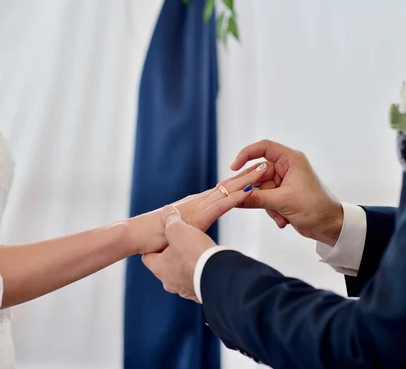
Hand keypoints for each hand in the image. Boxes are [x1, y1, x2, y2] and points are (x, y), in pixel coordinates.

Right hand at [128, 163, 266, 253]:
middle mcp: (200, 201)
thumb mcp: (180, 235)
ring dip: (248, 180)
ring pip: (228, 190)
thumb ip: (190, 233)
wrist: (137, 235)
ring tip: (265, 170)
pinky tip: (250, 191)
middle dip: (249, 174)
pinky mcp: (198, 216)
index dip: (241, 181)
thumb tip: (196, 241)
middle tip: (268, 163)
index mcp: (198, 205)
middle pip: (229, 184)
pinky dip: (237, 197)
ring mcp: (199, 206)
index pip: (224, 190)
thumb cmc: (154, 238)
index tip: (258, 174)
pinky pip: (221, 205)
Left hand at [142, 205, 215, 301]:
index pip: (148, 256)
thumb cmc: (194, 253)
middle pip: (166, 266)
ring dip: (187, 265)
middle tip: (182, 244)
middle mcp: (169, 282)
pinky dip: (200, 272)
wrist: (218, 275)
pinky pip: (197, 281)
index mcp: (159, 268)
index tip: (162, 238)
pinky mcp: (199, 294)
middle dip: (173, 255)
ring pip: (182, 275)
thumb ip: (171, 219)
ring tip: (197, 252)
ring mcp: (185, 290)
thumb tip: (166, 211)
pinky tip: (208, 263)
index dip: (154, 245)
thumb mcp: (178, 229)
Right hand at [228, 139, 342, 245]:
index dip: (246, 154)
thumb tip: (235, 197)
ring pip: (260, 189)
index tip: (233, 167)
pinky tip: (282, 220)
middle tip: (239, 198)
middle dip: (253, 190)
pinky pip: (266, 199)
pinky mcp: (283, 195)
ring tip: (279, 216)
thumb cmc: (315, 208)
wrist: (329, 226)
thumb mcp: (283, 202)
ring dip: (266, 205)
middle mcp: (286, 168)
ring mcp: (284, 182)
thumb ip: (257, 199)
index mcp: (291, 160)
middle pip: (258, 173)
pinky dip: (272, 211)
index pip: (264, 148)